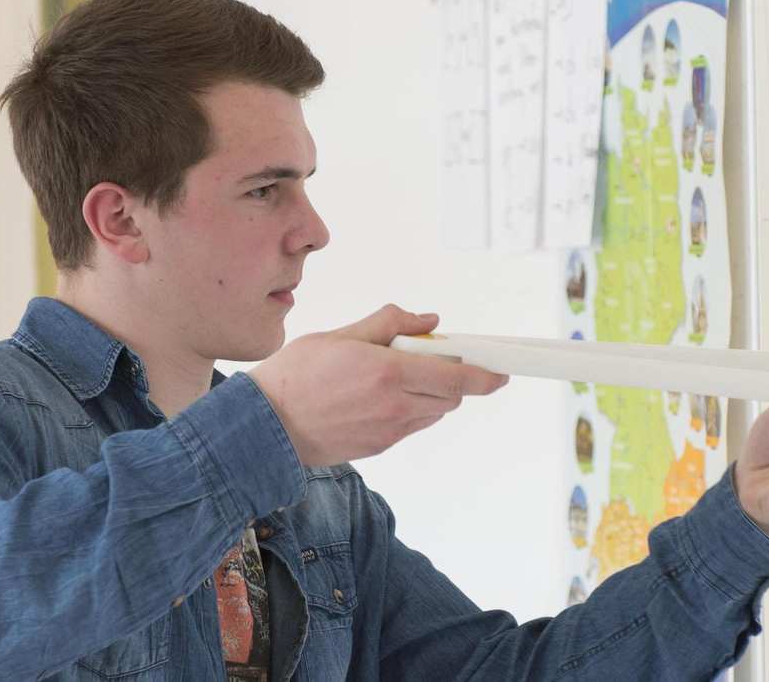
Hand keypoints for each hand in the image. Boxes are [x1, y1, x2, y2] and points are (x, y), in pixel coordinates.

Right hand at [249, 304, 508, 466]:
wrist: (265, 426)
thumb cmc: (295, 375)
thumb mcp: (341, 336)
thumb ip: (390, 324)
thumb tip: (428, 321)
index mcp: (389, 372)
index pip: (458, 377)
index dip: (487, 376)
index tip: (503, 372)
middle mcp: (395, 405)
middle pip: (452, 397)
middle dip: (453, 379)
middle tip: (432, 360)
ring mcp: (389, 431)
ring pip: (433, 413)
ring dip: (431, 395)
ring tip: (398, 378)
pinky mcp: (379, 447)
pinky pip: (411, 426)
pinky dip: (411, 410)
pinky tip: (381, 397)